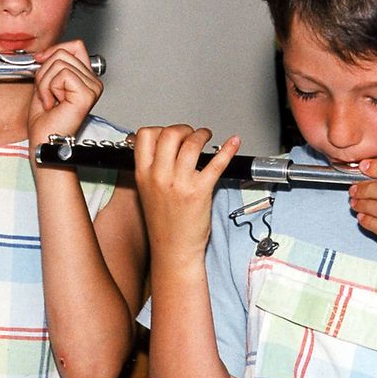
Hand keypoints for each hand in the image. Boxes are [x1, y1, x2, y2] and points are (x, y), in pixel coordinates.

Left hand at [27, 40, 101, 146]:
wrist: (43, 141)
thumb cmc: (45, 120)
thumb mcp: (45, 83)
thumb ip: (51, 64)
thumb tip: (47, 52)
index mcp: (86, 78)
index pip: (75, 46)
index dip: (54, 51)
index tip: (41, 62)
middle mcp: (93, 82)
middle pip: (63, 52)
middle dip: (45, 72)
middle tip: (47, 94)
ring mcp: (92, 88)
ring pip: (60, 63)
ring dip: (45, 83)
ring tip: (50, 101)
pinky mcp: (86, 94)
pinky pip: (61, 74)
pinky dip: (49, 89)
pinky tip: (54, 104)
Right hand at [133, 125, 240, 260]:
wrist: (173, 248)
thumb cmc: (163, 224)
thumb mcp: (146, 192)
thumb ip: (151, 168)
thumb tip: (159, 146)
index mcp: (143, 174)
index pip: (146, 135)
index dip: (160, 129)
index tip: (170, 133)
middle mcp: (159, 176)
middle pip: (170, 133)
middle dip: (184, 129)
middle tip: (191, 134)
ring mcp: (180, 183)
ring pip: (192, 144)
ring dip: (202, 134)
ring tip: (206, 137)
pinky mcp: (200, 191)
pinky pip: (217, 162)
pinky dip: (228, 149)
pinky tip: (233, 143)